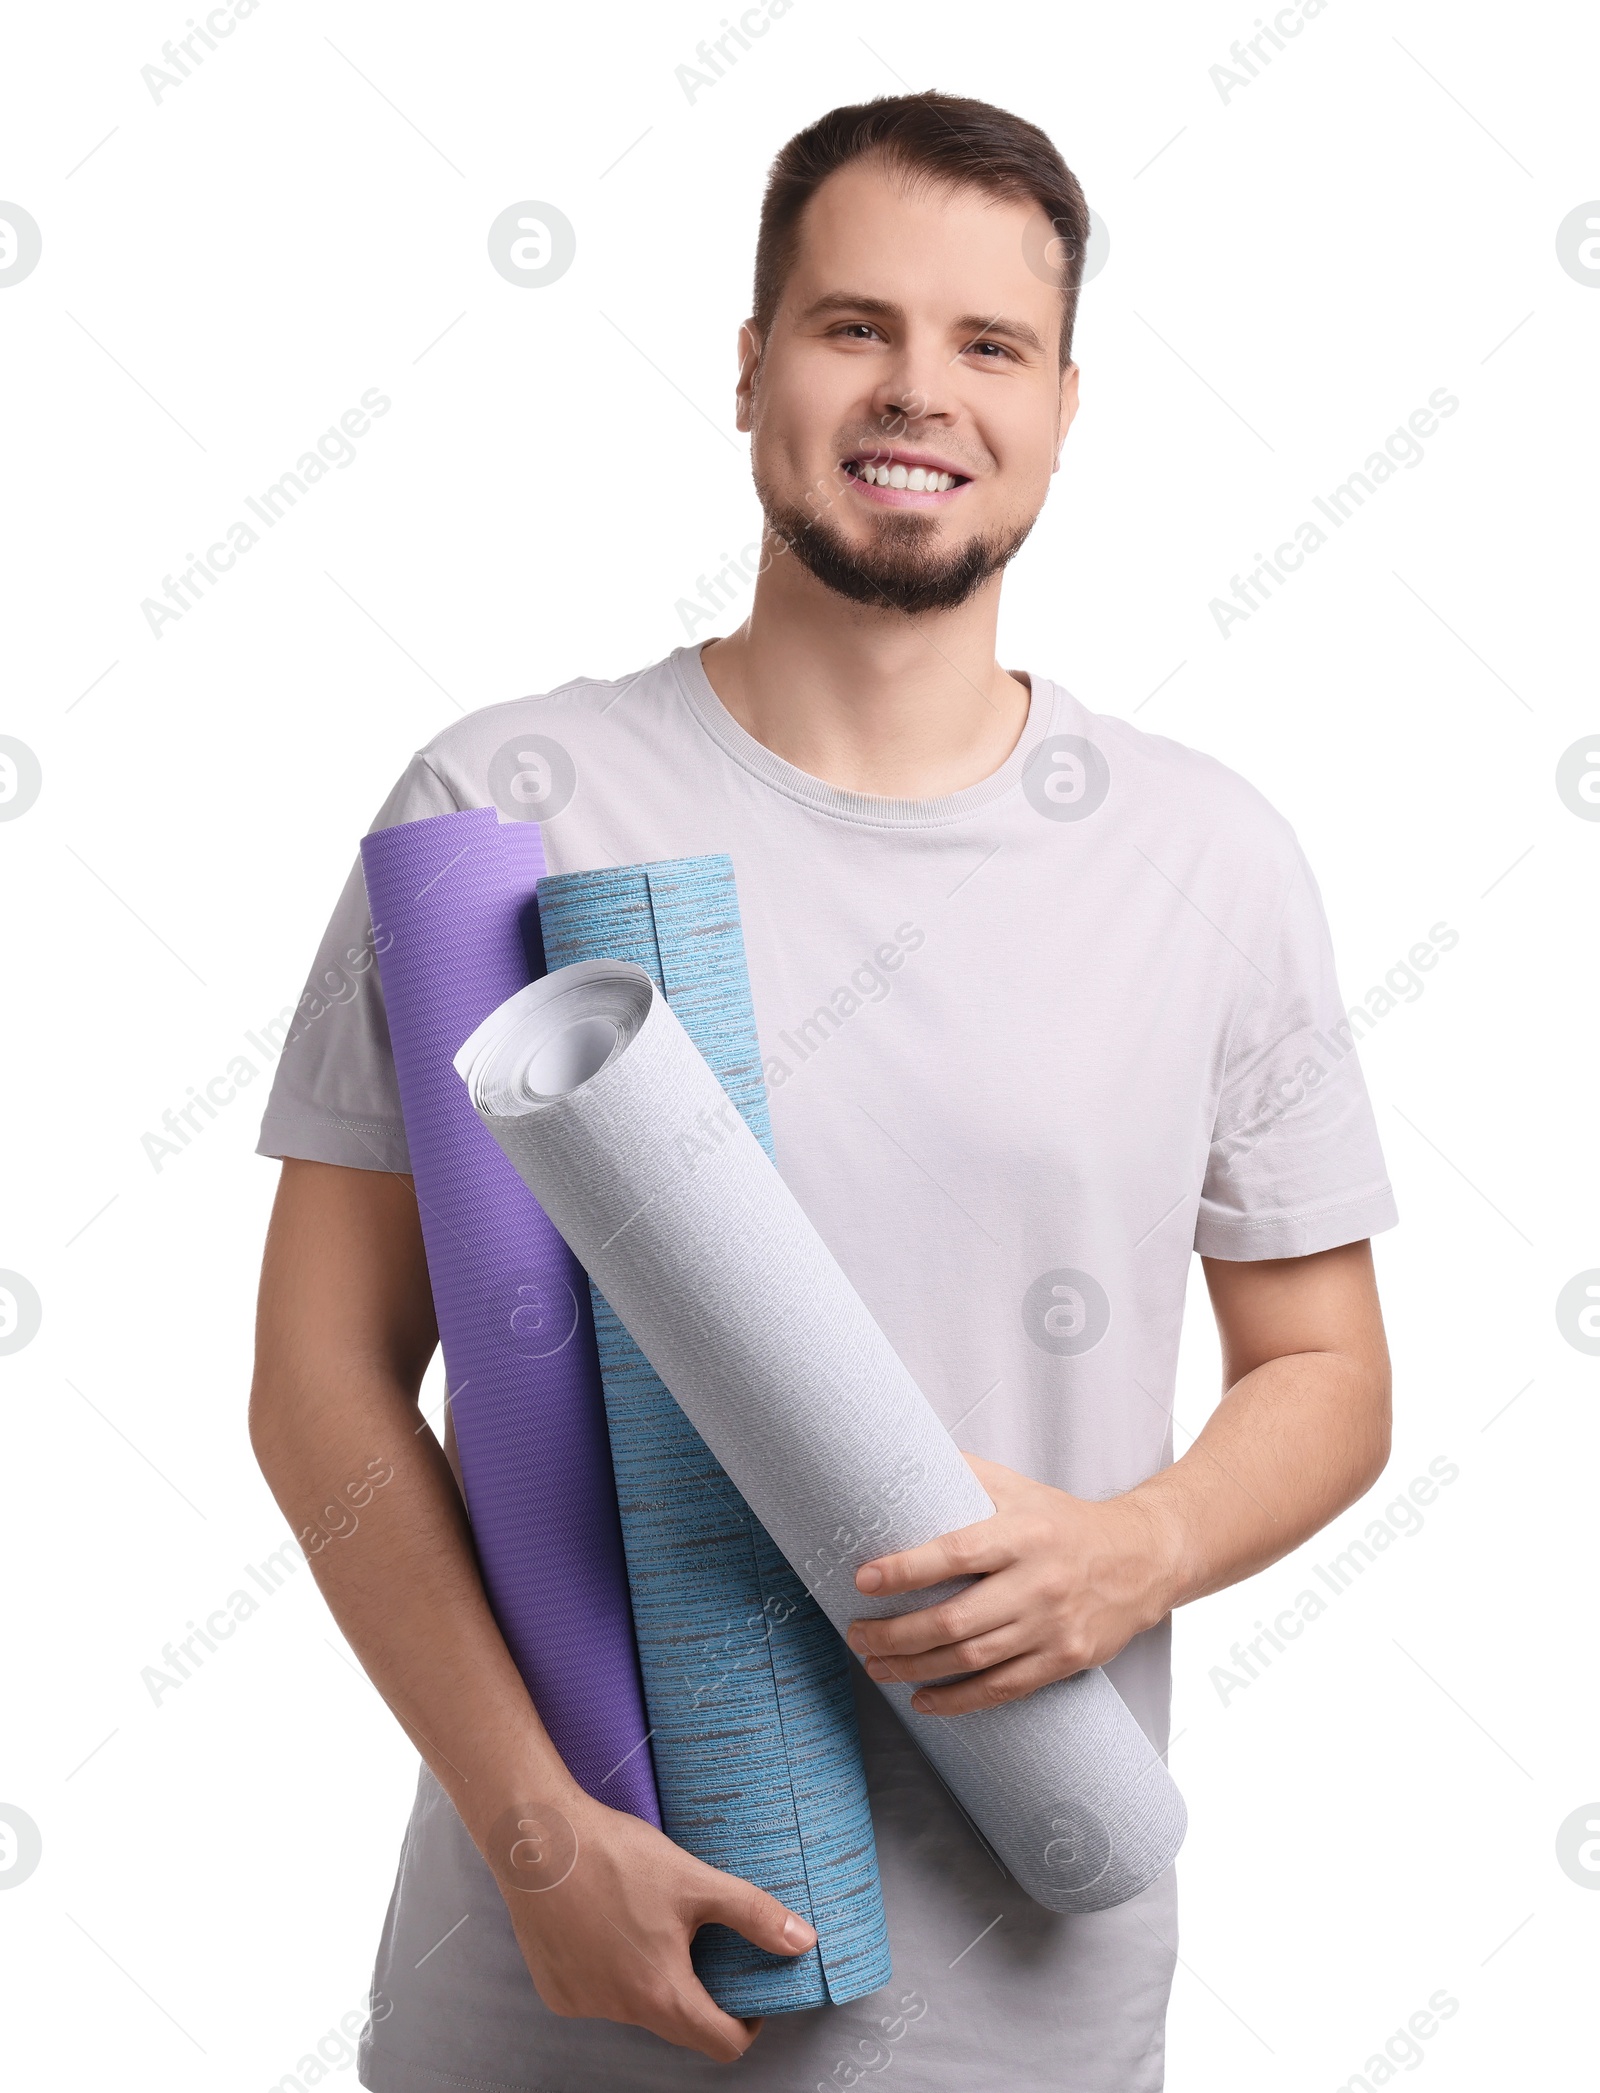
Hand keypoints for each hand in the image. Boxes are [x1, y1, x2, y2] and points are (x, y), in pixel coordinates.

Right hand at [485, 1787, 815, 2059]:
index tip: (748, 1991)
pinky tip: (609, 1925)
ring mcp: (582, 2004)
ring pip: (636, 2008)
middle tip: (705, 1947)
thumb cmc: (616, 1857)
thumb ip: (753, 1914)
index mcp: (661, 1993)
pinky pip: (598, 1995)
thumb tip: (803, 1941)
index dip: (747, 2023)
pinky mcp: (555, 1990)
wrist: (537, 1838)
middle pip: (678, 2026)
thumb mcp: (695, 1880)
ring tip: (651, 1923)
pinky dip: (612, 1972)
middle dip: (700, 1996)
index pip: (721, 2043)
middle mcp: (620, 2012)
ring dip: (653, 1980)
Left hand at [846, 1452, 1179, 1714]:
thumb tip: (902, 1459)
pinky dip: (957, 1700)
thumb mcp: (1019, 1489)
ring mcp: (1053, 1627)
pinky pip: (1002, 1689)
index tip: (863, 1580)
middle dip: (896, 1634)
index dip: (906, 1569)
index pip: (955, 1554)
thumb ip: (964, 1477)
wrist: (1142, 1558)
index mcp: (1022, 1535)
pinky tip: (922, 1699)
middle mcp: (1038, 1583)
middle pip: (956, 1620)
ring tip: (876, 1666)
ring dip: (915, 1668)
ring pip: (973, 1660)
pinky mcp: (1064, 1660)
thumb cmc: (1064, 1522)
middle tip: (858, 1634)